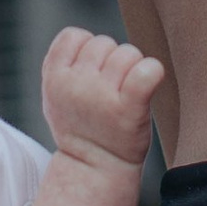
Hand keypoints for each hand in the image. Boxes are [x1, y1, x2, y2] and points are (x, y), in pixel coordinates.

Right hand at [40, 27, 164, 171]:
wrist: (94, 169)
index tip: (89, 74)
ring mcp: (102, 97)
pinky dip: (152, 72)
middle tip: (108, 91)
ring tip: (124, 94)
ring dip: (131, 69)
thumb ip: (62, 65)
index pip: (74, 36)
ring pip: (127, 53)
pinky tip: (148, 84)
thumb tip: (82, 37)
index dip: (85, 50)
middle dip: (109, 62)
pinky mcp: (129, 110)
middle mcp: (76, 85)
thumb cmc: (81, 127)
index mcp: (54, 78)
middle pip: (104, 43)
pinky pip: (147, 70)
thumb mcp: (55, 96)